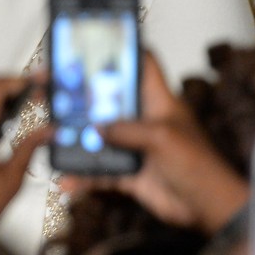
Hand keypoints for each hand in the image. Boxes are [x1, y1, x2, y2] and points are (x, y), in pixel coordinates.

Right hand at [59, 54, 247, 234]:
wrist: (208, 209)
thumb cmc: (198, 165)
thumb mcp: (162, 138)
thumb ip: (126, 130)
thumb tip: (95, 128)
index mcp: (157, 102)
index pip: (142, 65)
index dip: (122, 51)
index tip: (91, 46)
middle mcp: (142, 120)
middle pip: (105, 100)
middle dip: (77, 96)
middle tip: (47, 91)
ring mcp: (133, 146)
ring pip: (95, 136)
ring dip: (72, 138)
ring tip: (47, 134)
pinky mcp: (127, 172)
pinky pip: (98, 171)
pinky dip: (82, 177)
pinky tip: (66, 181)